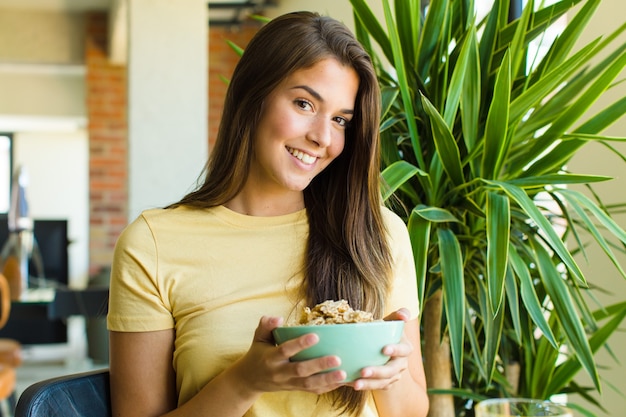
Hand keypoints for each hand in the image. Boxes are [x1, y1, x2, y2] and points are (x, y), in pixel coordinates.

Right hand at [231, 316, 346, 395]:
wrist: (250, 380)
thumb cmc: (258, 354)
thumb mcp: (258, 338)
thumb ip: (266, 326)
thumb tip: (278, 318)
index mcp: (271, 358)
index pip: (285, 350)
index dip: (300, 344)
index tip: (316, 336)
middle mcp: (279, 373)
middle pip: (300, 370)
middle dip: (319, 365)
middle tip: (337, 359)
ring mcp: (288, 383)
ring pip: (308, 384)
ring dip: (327, 380)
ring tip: (343, 374)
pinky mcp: (295, 389)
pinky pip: (312, 390)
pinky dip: (327, 387)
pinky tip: (341, 382)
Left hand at [348, 308, 412, 390]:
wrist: (383, 349)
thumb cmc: (386, 332)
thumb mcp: (391, 323)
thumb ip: (397, 316)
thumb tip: (404, 315)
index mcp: (405, 348)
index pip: (404, 350)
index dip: (396, 350)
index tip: (384, 349)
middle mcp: (401, 364)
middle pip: (391, 371)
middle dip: (378, 372)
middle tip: (363, 371)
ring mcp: (394, 376)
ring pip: (383, 382)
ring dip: (369, 384)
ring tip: (355, 384)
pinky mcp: (385, 384)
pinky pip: (375, 388)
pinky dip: (364, 387)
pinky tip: (351, 384)